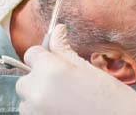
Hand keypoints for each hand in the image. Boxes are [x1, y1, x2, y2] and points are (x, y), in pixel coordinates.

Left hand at [16, 24, 135, 114]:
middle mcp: (37, 92)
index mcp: (50, 71)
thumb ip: (63, 48)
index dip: (44, 55)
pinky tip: (62, 109)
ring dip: (38, 96)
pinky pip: (31, 113)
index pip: (31, 53)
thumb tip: (57, 29)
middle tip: (62, 83)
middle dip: (39, 78)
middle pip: (25, 78)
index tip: (54, 60)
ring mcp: (35, 112)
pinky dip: (41, 110)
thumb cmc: (110, 95)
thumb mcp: (86, 67)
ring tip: (64, 99)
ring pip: (26, 99)